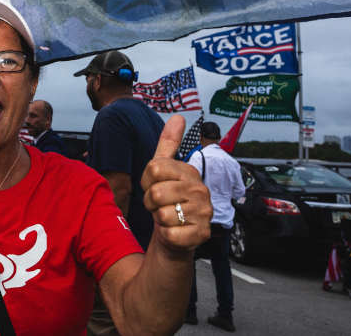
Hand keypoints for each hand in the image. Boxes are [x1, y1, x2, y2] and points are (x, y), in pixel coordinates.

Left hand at [141, 115, 212, 253]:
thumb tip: (178, 116)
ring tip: (168, 217)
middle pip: (156, 193)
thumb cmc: (168, 201)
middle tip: (159, 206)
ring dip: (158, 219)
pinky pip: (169, 233)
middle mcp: (201, 190)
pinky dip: (166, 235)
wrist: (176, 235)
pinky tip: (174, 231)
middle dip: (150, 202)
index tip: (153, 187)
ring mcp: (204, 213)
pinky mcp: (200, 234)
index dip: (147, 181)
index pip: (154, 168)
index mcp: (190, 172)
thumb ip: (168, 144)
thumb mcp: (164, 171)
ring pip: (162, 214)